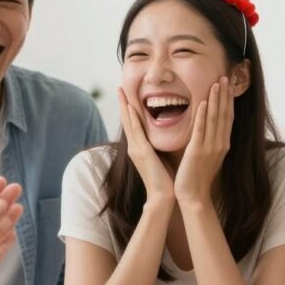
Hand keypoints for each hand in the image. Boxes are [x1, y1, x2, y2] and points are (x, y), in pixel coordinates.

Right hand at [118, 87, 173, 203]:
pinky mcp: (142, 152)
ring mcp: (136, 149)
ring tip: (120, 91)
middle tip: (119, 87)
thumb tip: (164, 136)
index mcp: (139, 148)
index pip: (133, 125)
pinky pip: (136, 131)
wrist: (162, 197)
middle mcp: (134, 147)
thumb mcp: (160, 158)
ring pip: (129, 122)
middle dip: (122, 104)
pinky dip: (132, 118)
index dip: (129, 110)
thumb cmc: (165, 180)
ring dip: (124, 106)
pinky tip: (129, 106)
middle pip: (127, 121)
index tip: (127, 95)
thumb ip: (158, 147)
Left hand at [174, 77, 231, 205]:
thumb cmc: (198, 177)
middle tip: (225, 77)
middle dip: (225, 95)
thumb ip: (210, 142)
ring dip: (216, 100)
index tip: (228, 85)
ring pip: (215, 119)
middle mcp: (220, 144)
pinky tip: (204, 101)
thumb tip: (209, 129)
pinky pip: (201, 130)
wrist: (194, 197)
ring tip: (217, 83)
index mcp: (223, 145)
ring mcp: (210, 148)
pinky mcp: (197, 151)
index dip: (228, 101)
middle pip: (224, 115)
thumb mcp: (208, 156)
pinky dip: (203, 115)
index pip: (227, 118)